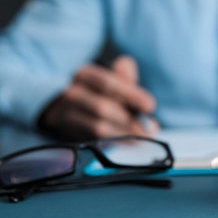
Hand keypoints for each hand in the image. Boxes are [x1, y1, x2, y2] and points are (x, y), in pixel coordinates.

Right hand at [38, 55, 158, 139]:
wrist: (68, 106)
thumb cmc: (99, 91)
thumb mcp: (112, 77)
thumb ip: (128, 81)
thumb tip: (146, 103)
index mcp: (85, 74)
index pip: (108, 83)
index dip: (131, 95)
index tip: (150, 106)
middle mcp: (72, 93)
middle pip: (103, 107)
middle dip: (129, 120)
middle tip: (149, 128)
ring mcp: (67, 115)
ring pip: (98, 127)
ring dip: (124, 134)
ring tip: (143, 137)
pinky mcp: (68, 134)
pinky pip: (95, 141)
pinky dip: (115, 143)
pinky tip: (130, 143)